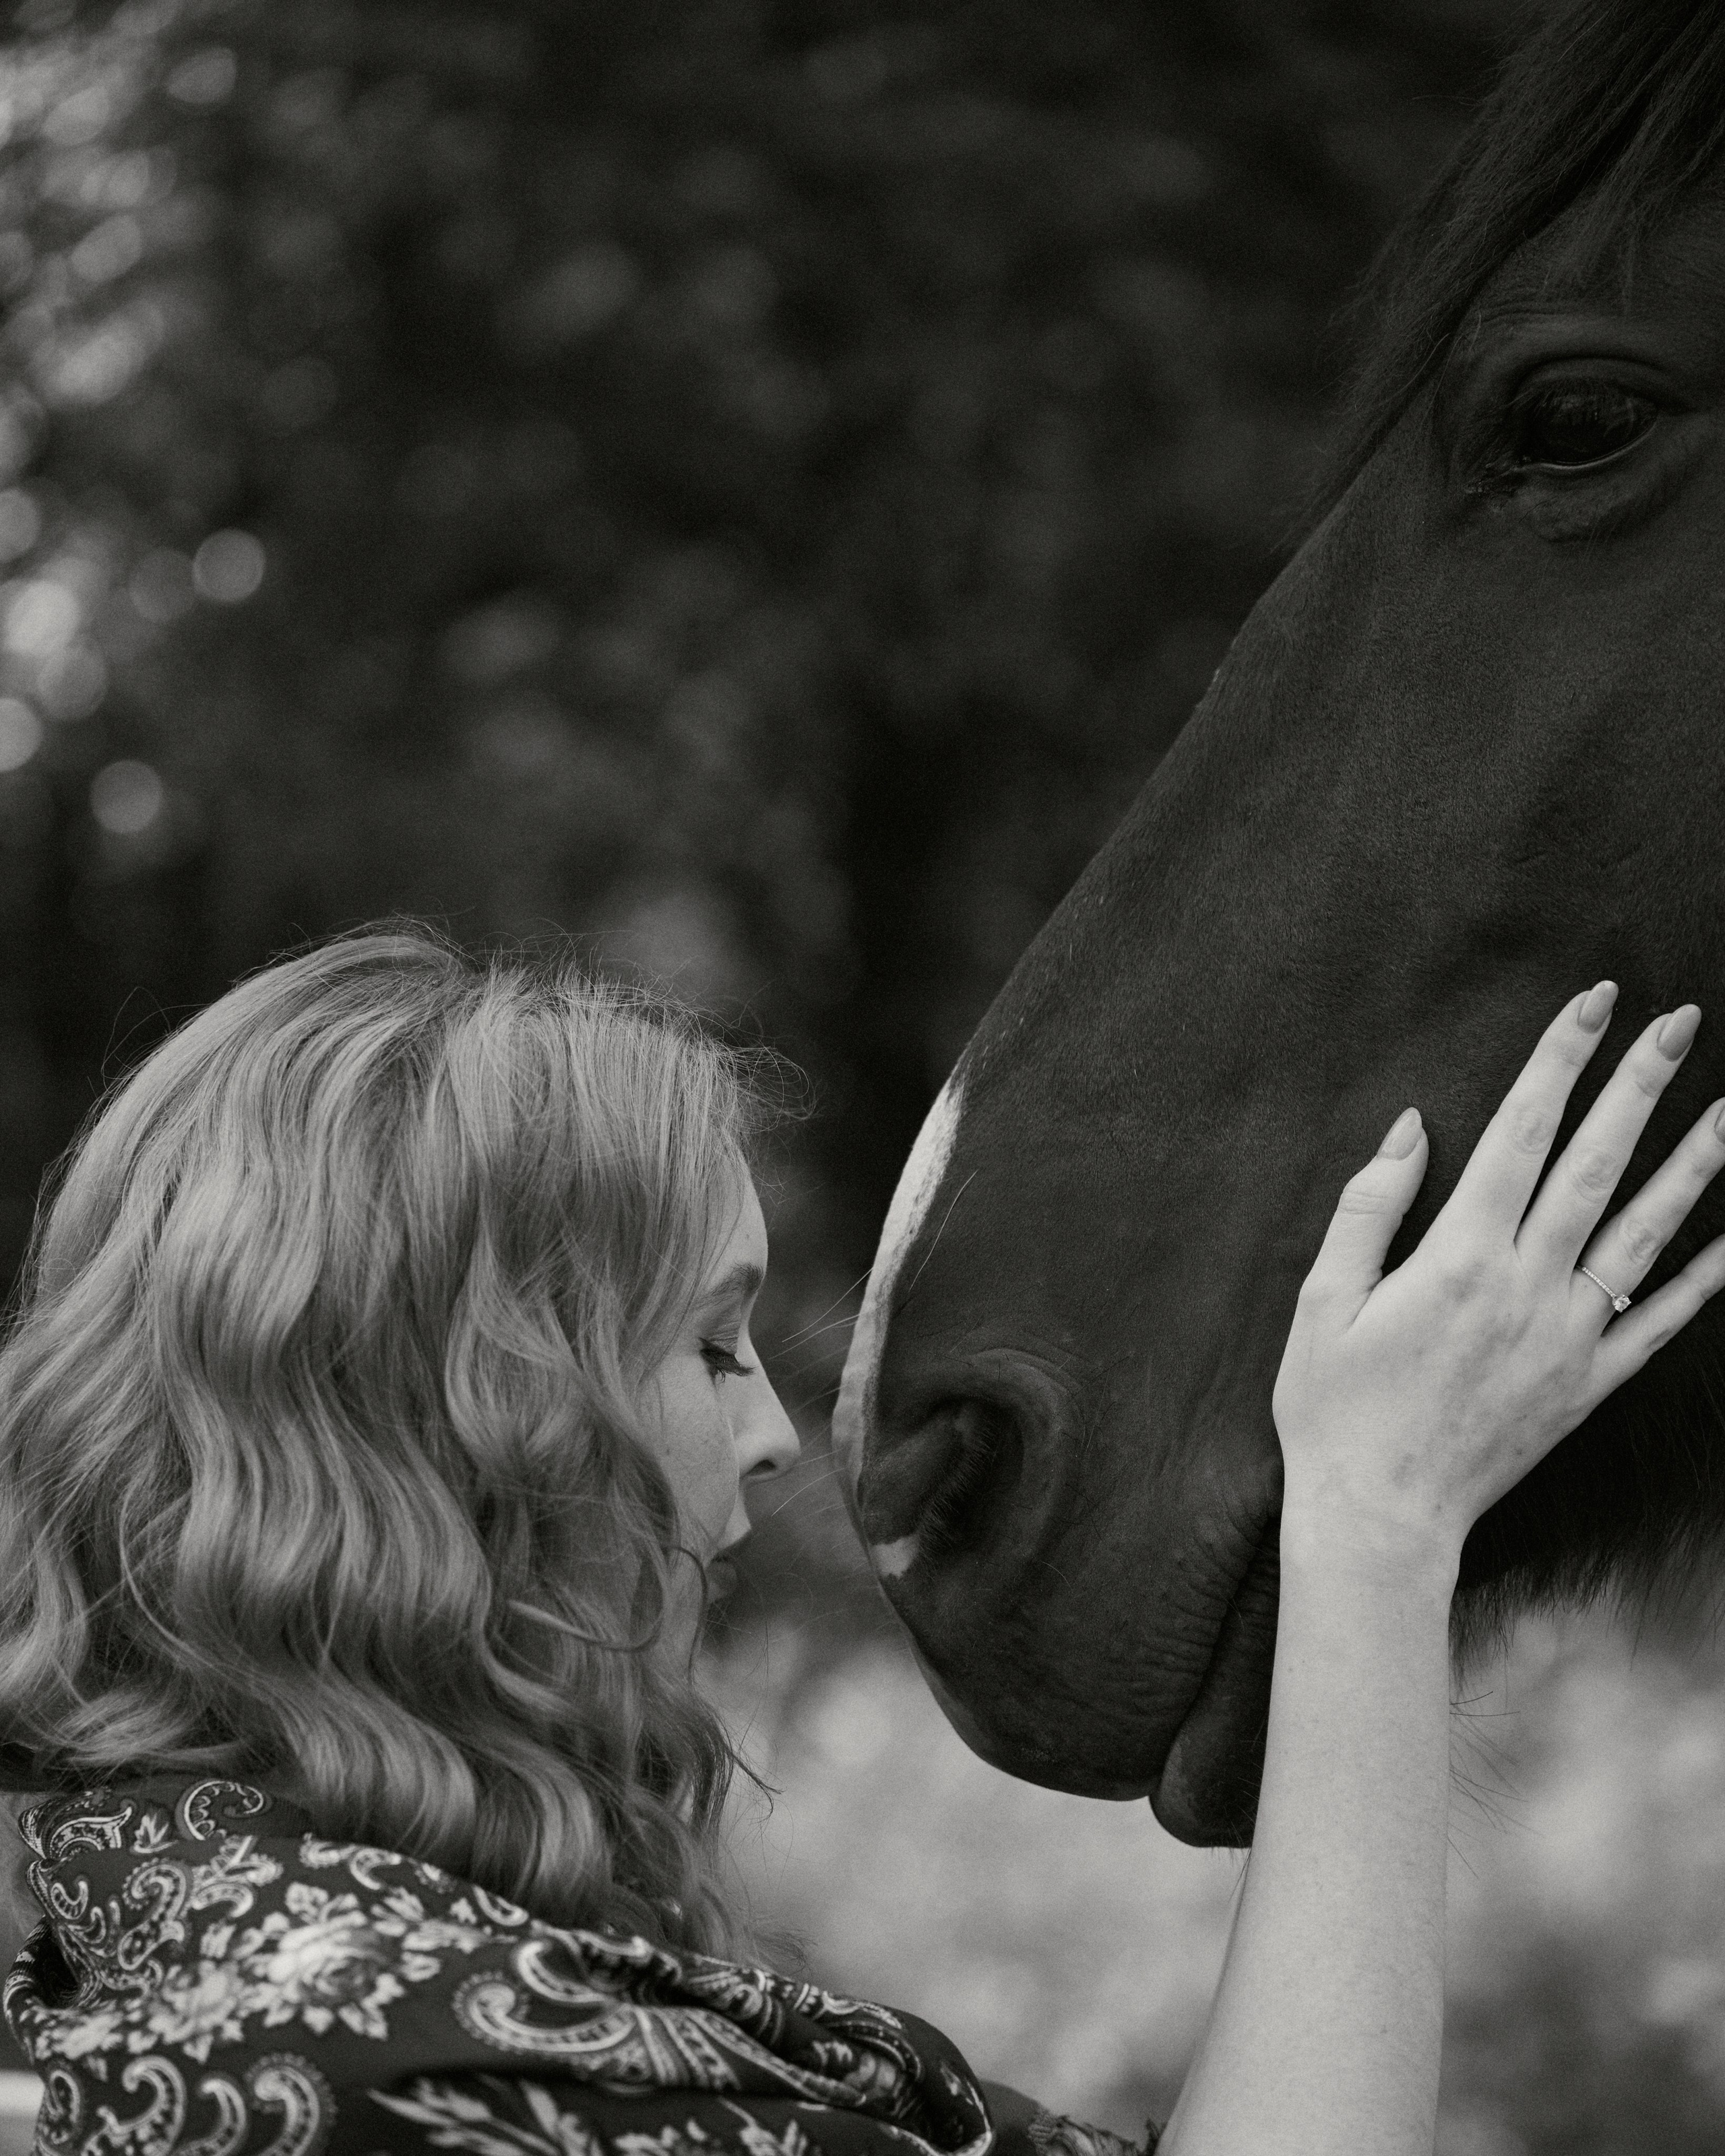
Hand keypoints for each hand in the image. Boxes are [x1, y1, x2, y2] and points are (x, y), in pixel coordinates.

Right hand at [1273, 982, 1724, 1563]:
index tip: (1593, 1002)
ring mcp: (1568, 1338)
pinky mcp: (1588, 1384)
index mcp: (1458, 1258)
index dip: (1559, 1060)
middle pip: (1596, 1164)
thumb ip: (1370, 1206)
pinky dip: (1705, 1277)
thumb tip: (1412, 1126)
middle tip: (1680, 1020)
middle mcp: (1527, 1288)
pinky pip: (1661, 1321)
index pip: (1521, 1133)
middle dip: (1640, 1084)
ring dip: (1694, 1163)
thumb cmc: (1335, 1408)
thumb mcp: (1323, 1299)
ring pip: (1646, 1233)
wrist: (1380, 1518)